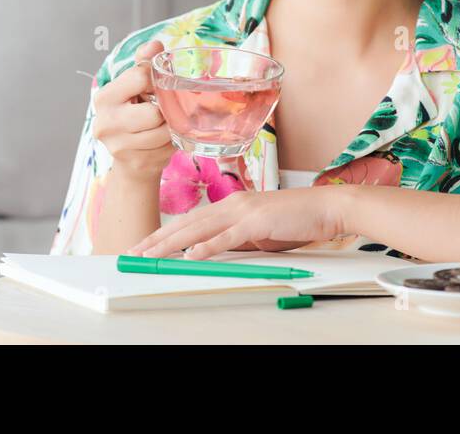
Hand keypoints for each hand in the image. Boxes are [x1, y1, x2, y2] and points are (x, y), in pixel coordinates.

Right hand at [91, 39, 173, 181]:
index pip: (139, 77)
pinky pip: (169, 148)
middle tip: (163, 109)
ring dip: (171, 127)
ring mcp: (120, 147)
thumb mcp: (134, 86)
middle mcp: (106, 123)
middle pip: (154, 113)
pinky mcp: (137, 163)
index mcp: (104, 98)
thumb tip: (155, 45)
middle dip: (164, 110)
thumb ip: (143, 63)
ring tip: (164, 124)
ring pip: (164, 132)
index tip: (155, 86)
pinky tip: (164, 140)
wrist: (129, 159)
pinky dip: (172, 142)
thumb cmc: (133, 113)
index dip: (155, 79)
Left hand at [127, 187, 348, 260]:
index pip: (190, 221)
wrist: (324, 207)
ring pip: (198, 229)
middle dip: (158, 239)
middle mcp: (232, 204)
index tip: (146, 245)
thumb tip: (213, 251)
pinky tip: (191, 255)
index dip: (165, 233)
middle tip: (135, 252)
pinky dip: (207, 246)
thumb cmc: (295, 219)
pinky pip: (226, 237)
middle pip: (186, 223)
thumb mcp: (258, 231)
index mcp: (232, 204)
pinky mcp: (256, 223)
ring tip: (150, 255)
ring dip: (172, 243)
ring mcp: (243, 211)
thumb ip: (235, 238)